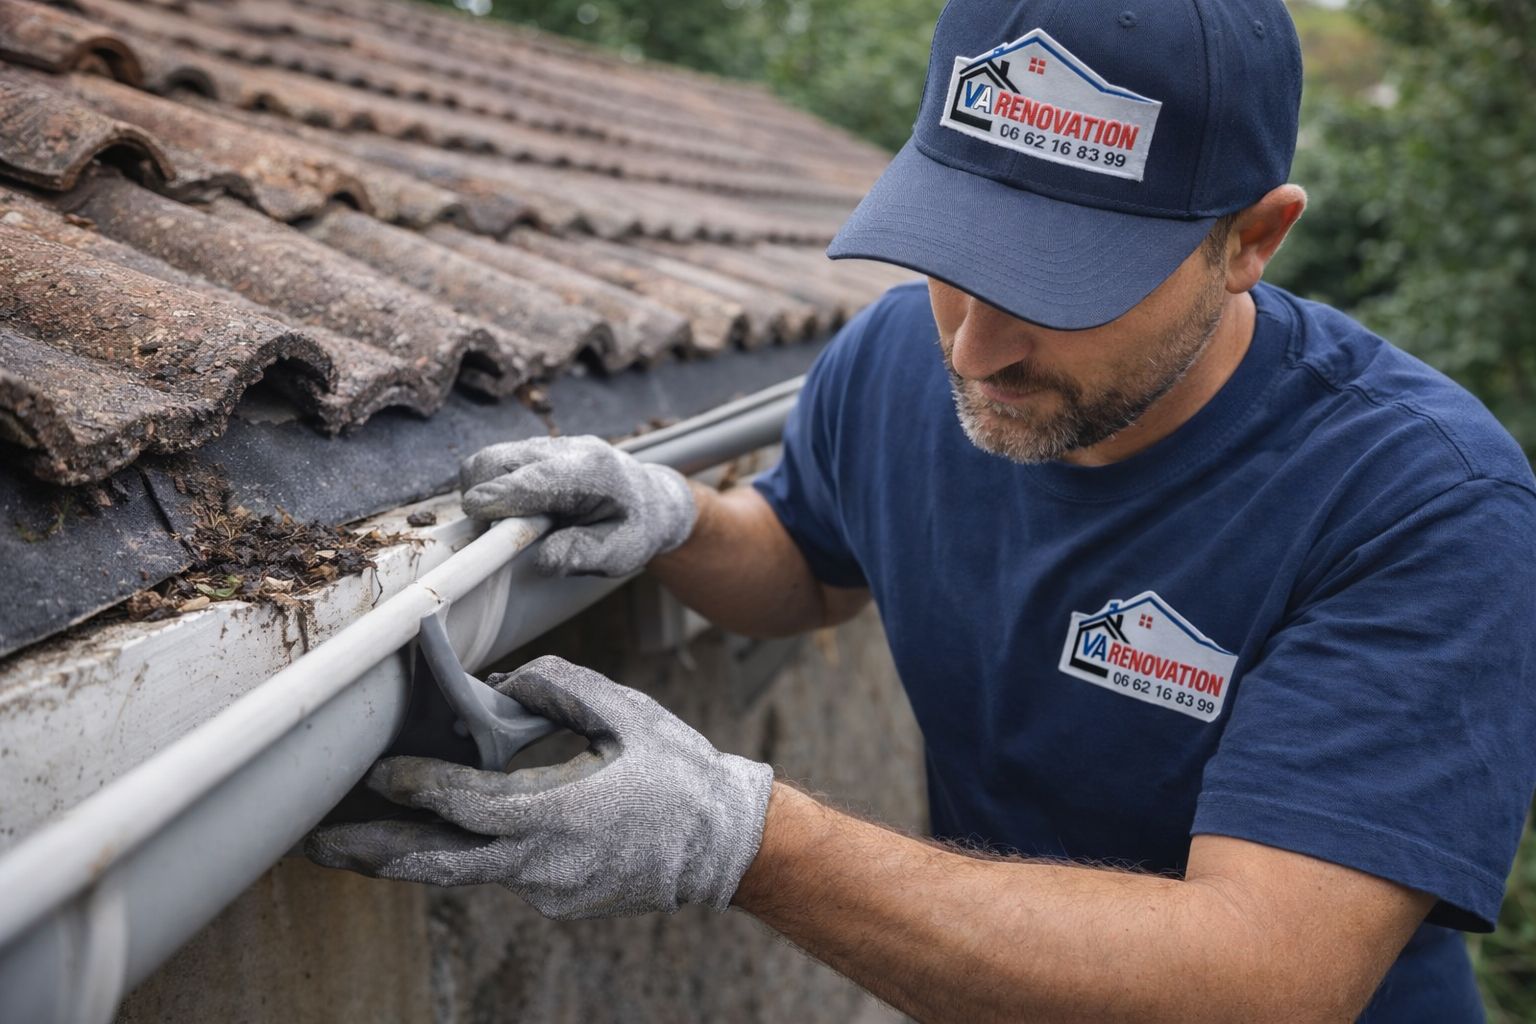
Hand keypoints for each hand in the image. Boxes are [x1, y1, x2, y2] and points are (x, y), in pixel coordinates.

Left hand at [305, 656, 773, 919]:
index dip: (420, 788)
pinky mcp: (559, 903)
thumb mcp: (626, 713)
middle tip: (322, 846)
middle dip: (377, 854)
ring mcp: (551, 893)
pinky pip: (504, 874)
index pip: (469, 804)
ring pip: (467, 873)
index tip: (380, 774)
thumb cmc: (679, 771)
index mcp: (561, 814)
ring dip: (413, 856)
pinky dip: (472, 853)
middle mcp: (546, 866)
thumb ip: (562, 688)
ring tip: (357, 848)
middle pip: (442, 863)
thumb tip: (506, 683)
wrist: (725, 845)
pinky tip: (450, 834)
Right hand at [459, 436, 696, 576]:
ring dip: (485, 494)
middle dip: (480, 497)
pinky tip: (518, 513)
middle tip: (494, 536)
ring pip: (490, 460)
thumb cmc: (636, 529)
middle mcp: (565, 449)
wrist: (651, 499)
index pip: (532, 479)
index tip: (476, 519)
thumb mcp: (619, 552)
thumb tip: (543, 562)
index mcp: (591, 471)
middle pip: (496, 460)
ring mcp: (548, 445)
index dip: (498, 498)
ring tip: (509, 526)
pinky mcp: (536, 451)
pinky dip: (494, 490)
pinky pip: (497, 465)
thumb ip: (582, 555)